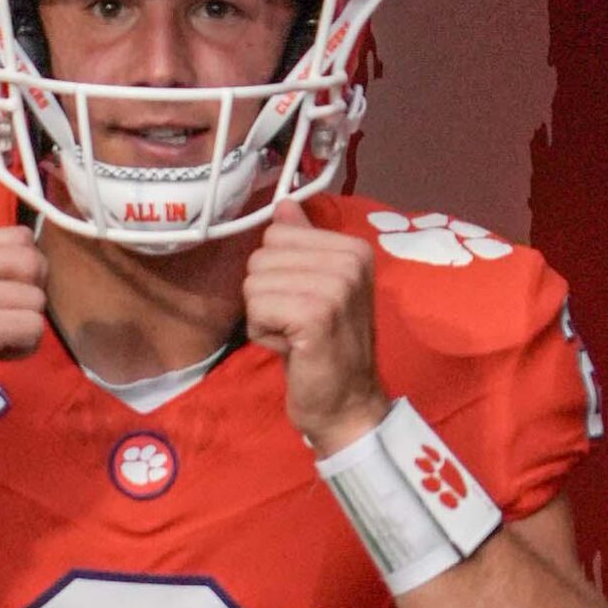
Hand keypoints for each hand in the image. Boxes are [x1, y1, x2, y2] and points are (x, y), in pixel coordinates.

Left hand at [243, 200, 391, 454]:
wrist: (347, 405)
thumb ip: (302, 243)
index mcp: (353, 248)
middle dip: (267, 297)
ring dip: (264, 318)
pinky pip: (256, 309)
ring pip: (253, 283)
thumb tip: (284, 202)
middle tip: (300, 325)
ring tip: (296, 337)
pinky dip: (264, 335)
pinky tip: (293, 349)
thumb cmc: (327, 348)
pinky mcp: (316, 315)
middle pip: (261, 257)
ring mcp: (336, 286)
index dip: (278, 274)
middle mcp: (350, 260)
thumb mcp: (316, 288)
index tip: (304, 305)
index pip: (276, 233)